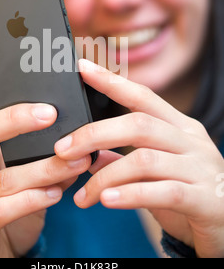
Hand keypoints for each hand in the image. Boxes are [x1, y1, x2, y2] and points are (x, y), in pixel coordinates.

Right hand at [0, 43, 90, 257]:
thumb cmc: (10, 202)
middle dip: (15, 119)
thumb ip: (36, 150)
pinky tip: (56, 193)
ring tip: (77, 160)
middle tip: (50, 113)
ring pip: (3, 176)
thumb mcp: (19, 169)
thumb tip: (70, 127)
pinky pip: (3, 209)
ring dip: (44, 166)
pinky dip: (33, 199)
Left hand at [55, 59, 223, 257]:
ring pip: (145, 159)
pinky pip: (163, 192)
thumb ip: (126, 160)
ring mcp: (200, 168)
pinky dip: (130, 195)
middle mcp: (191, 140)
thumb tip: (91, 155)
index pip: (142, 96)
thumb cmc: (189, 193)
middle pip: (138, 124)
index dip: (111, 82)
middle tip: (63, 149)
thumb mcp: (157, 172)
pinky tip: (107, 201)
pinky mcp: (205, 199)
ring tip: (82, 196)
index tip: (82, 68)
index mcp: (179, 127)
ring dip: (105, 176)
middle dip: (95, 134)